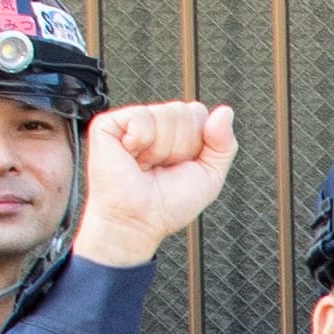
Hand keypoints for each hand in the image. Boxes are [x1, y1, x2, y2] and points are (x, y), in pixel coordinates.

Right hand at [75, 101, 238, 266]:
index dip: (197, 143)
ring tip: (146, 165)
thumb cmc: (167, 206)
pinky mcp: (108, 125)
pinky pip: (140, 116)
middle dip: (181, 146)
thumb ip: (224, 144)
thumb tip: (225, 111)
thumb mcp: (210, 176)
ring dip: (161, 148)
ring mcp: (131, 122)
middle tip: (162, 167)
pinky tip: (132, 156)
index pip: (199, 113)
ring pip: (166, 113)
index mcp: (176, 132)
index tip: (182, 165)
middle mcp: (155, 124)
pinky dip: (141, 141)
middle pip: (185, 111)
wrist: (138, 222)